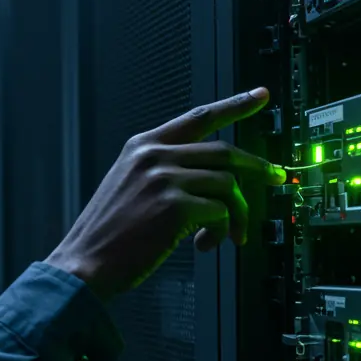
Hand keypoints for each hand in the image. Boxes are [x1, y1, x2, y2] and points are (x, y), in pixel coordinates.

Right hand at [46, 88, 285, 298]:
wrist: (84, 264)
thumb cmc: (109, 234)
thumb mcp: (129, 185)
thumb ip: (165, 171)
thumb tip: (220, 178)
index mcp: (142, 146)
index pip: (198, 116)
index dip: (235, 106)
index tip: (259, 97)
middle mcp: (153, 156)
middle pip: (224, 151)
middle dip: (257, 167)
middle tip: (276, 178)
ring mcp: (164, 179)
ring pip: (227, 184)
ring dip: (236, 214)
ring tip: (226, 235)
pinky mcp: (175, 207)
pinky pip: (220, 212)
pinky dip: (221, 230)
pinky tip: (203, 244)